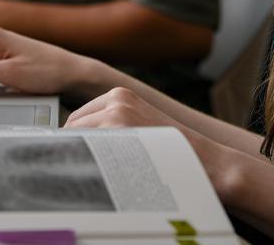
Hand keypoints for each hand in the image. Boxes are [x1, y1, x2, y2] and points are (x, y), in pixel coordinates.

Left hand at [66, 86, 232, 194]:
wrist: (203, 160)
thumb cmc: (171, 148)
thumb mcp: (140, 122)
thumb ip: (113, 123)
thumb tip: (78, 139)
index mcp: (119, 95)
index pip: (78, 117)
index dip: (72, 139)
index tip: (70, 154)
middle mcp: (116, 100)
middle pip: (73, 126)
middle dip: (72, 148)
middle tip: (75, 169)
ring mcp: (117, 115)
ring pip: (77, 139)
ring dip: (78, 157)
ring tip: (87, 175)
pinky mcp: (120, 134)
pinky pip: (88, 151)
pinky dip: (86, 165)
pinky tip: (96, 178)